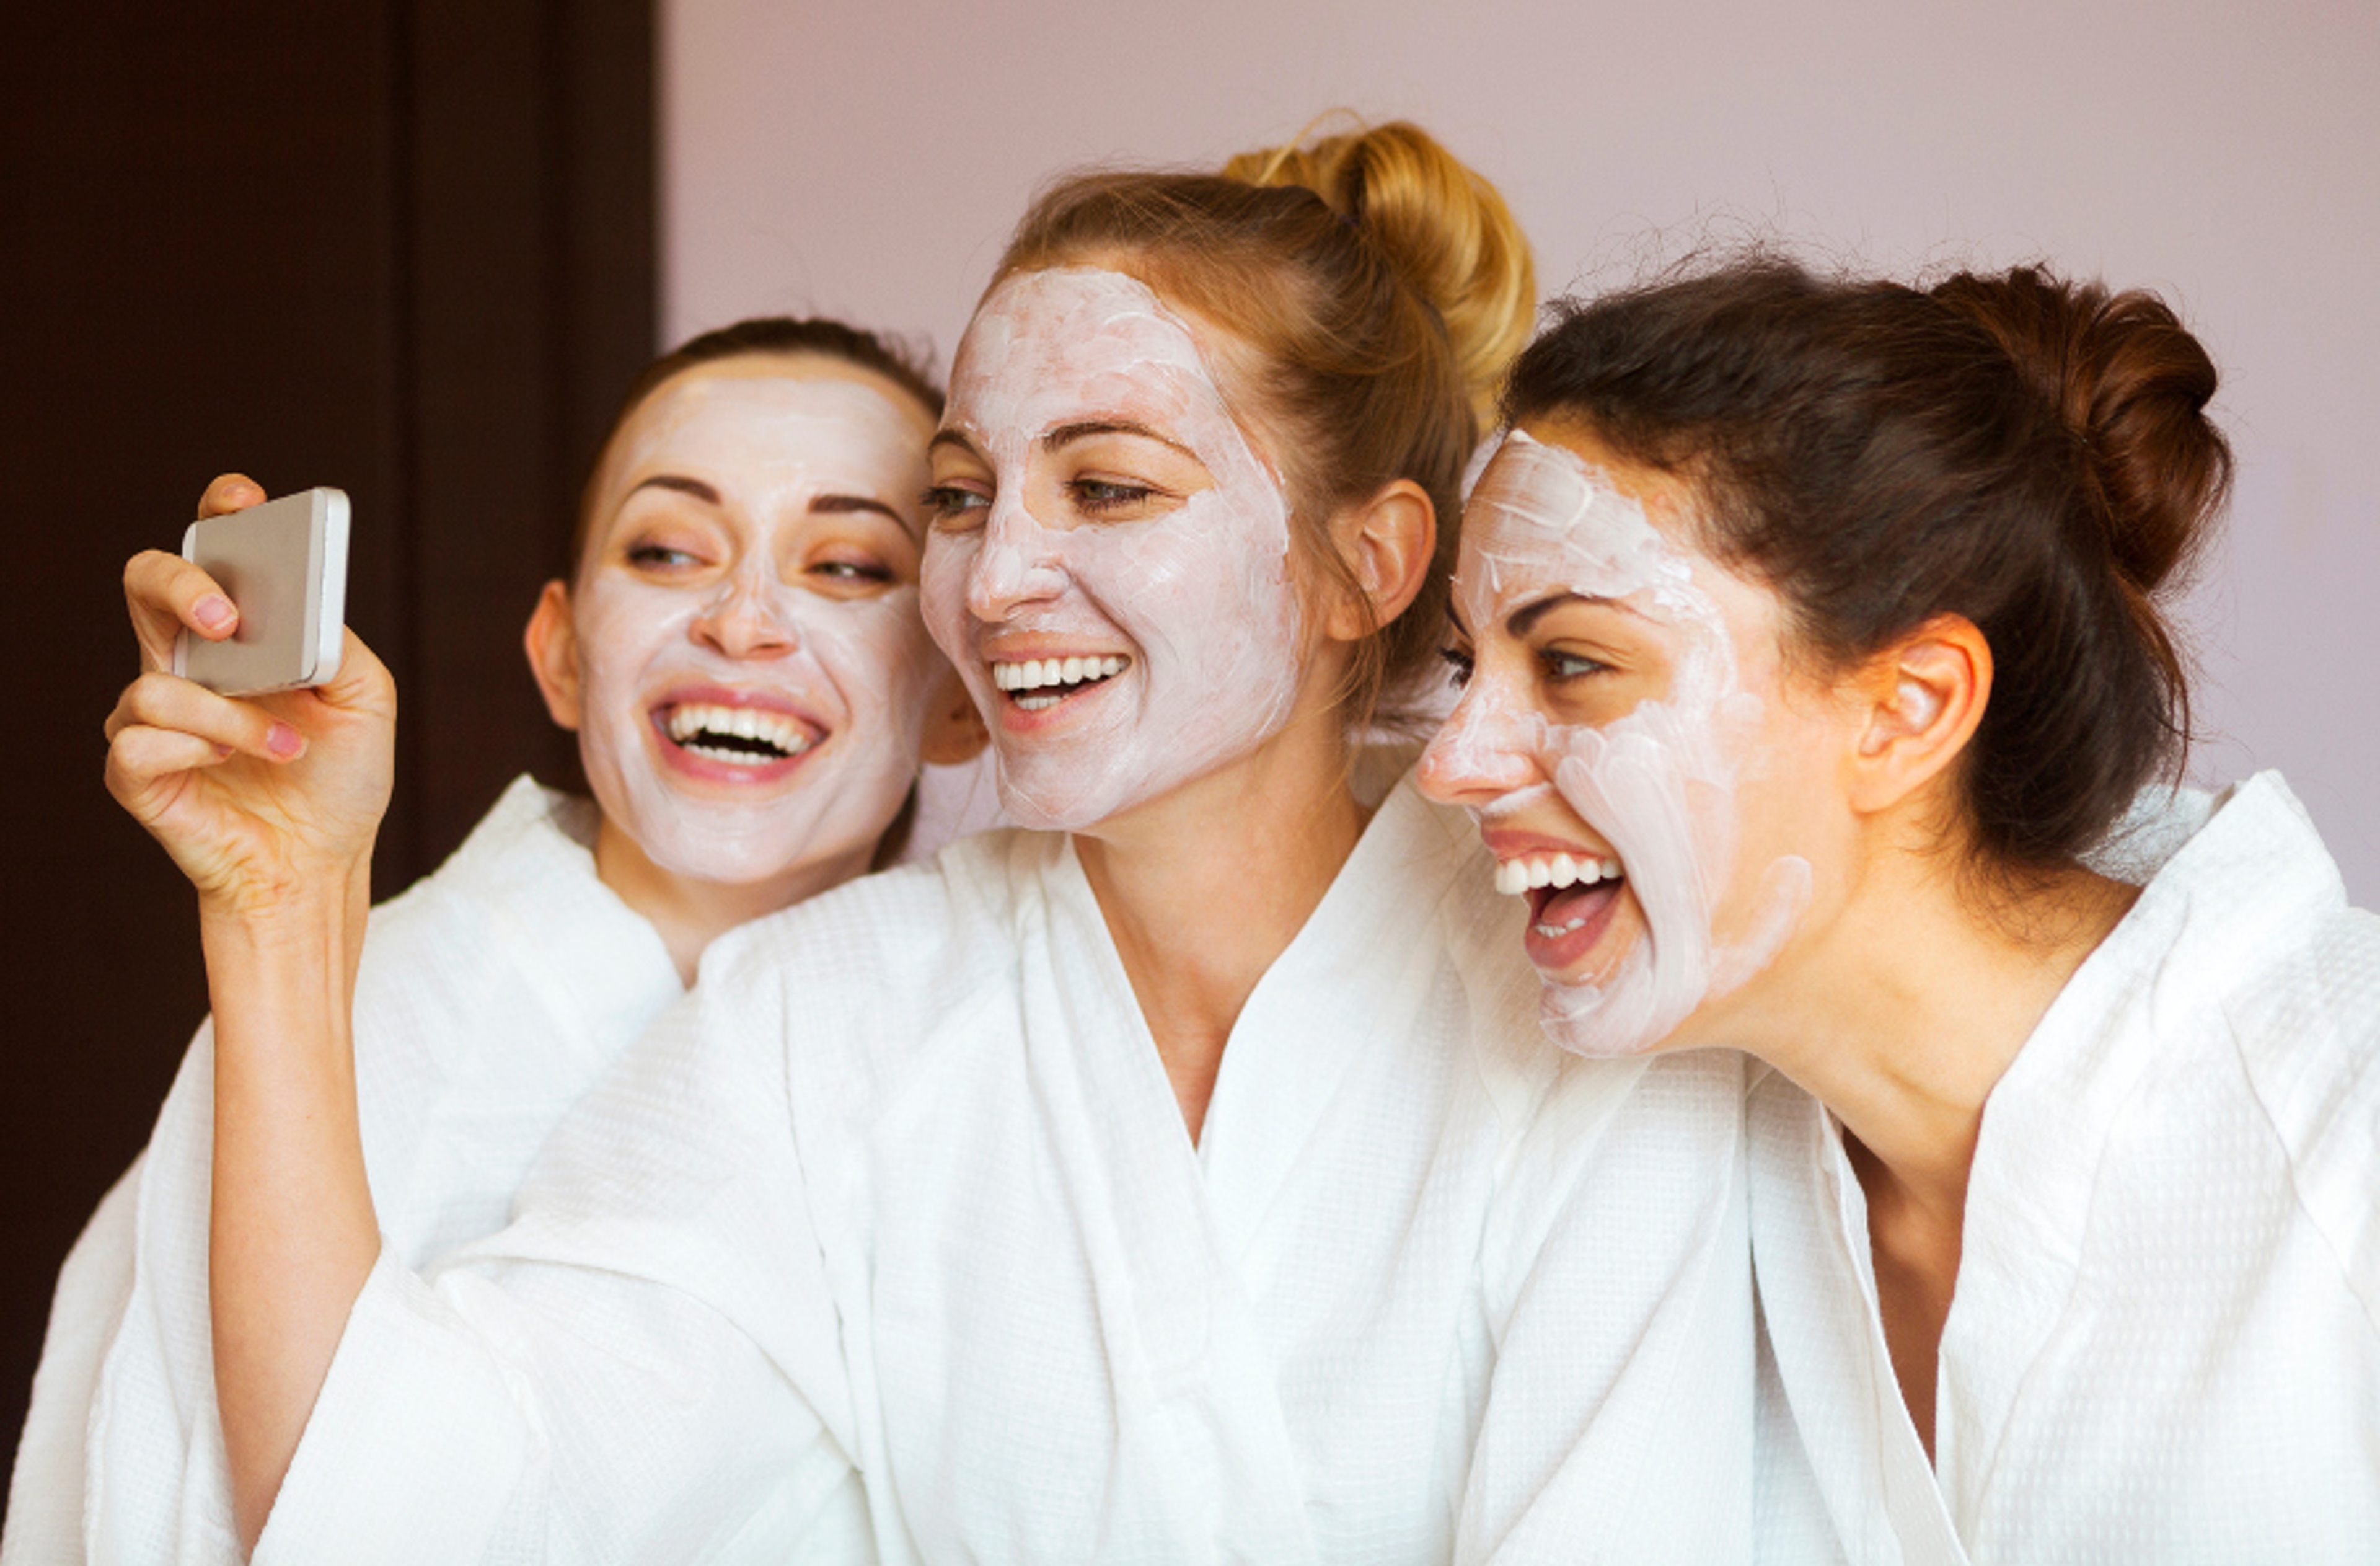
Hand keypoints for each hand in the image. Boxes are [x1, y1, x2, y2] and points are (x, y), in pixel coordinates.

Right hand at [103, 474, 396, 918]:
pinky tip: (233, 766)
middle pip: (146, 582)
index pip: (213, 553)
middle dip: (182, 585)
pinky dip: (199, 750)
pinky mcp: (137, 771)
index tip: (244, 498)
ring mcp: (155, 715)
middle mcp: (189, 663)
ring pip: (155, 681)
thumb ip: (336, 646)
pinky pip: (141, 740)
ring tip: (284, 745)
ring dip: (231, 716)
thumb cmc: (339, 783)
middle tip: (229, 620)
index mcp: (242, 637)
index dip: (220, 513)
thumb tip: (302, 610)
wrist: (321, 864)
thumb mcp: (366, 702)